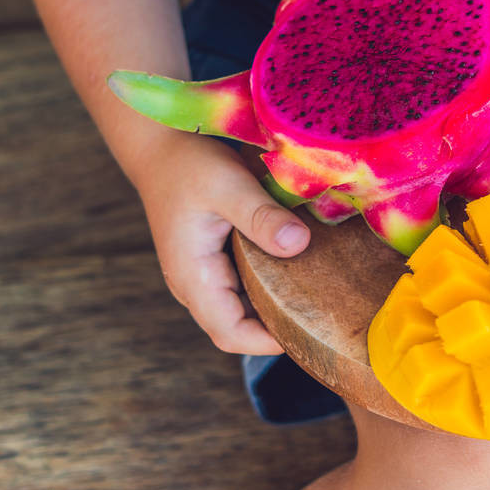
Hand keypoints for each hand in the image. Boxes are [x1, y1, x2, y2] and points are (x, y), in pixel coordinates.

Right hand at [135, 132, 310, 353]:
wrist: (162, 146)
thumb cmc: (188, 164)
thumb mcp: (227, 185)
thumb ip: (260, 216)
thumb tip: (299, 245)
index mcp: (192, 277)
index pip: (230, 335)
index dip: (269, 343)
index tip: (312, 330)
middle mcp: (196, 286)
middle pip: (241, 329)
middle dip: (282, 327)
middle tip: (328, 316)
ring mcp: (206, 277)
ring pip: (246, 310)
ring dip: (279, 306)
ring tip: (322, 296)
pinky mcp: (218, 263)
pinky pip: (248, 288)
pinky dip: (274, 285)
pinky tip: (304, 272)